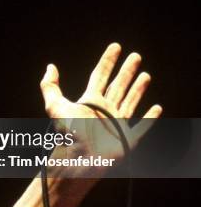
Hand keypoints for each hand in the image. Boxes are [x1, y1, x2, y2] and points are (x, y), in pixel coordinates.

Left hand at [39, 43, 161, 167]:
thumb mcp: (55, 106)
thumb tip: (50, 67)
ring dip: (138, 89)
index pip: (101, 75)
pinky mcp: (128, 139)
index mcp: (90, 101)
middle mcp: (105, 110)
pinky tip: (156, 108)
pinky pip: (142, 126)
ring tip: (146, 75)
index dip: (108, 60)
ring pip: (130, 101)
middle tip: (136, 55)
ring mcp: (117, 124)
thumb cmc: (68, 134)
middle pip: (118, 85)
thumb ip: (50, 86)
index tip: (115, 46)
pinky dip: (150, 118)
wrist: (80, 160)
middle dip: (127, 70)